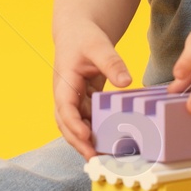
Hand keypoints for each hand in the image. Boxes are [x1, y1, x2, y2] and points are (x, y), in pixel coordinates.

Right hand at [53, 23, 132, 158]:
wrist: (78, 32)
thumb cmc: (84, 37)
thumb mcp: (99, 46)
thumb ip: (112, 63)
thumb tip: (126, 82)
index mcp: (64, 81)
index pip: (65, 107)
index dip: (74, 123)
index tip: (86, 136)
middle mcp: (65, 95)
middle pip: (66, 124)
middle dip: (78, 142)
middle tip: (95, 158)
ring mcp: (74, 100)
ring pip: (76, 126)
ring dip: (86, 142)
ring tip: (103, 157)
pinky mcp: (84, 102)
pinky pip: (87, 121)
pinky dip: (95, 133)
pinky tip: (109, 143)